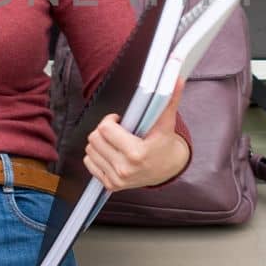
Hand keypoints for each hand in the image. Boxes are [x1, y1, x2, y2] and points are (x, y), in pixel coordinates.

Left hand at [83, 77, 190, 191]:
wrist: (168, 169)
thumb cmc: (165, 144)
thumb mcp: (166, 122)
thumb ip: (168, 100)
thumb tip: (176, 79)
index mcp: (136, 153)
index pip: (105, 129)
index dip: (110, 120)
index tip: (119, 120)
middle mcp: (124, 168)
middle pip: (94, 139)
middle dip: (103, 130)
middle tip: (117, 130)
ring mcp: (117, 179)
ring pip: (90, 150)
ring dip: (99, 142)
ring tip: (114, 141)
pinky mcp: (111, 185)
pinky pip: (89, 163)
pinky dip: (96, 155)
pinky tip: (110, 152)